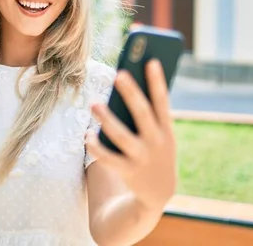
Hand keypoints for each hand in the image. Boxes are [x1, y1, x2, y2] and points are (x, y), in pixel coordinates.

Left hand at [86, 60, 176, 212]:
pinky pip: (108, 158)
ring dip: (107, 119)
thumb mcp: (160, 132)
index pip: (162, 101)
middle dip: (131, 94)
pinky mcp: (127, 171)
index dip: (158, 81)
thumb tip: (129, 81)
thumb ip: (148, 112)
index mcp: (166, 129)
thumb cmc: (155, 148)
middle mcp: (156, 142)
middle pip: (142, 114)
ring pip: (121, 136)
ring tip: (94, 103)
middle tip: (118, 73)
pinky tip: (86, 134)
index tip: (151, 60)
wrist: (159, 191)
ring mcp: (141, 158)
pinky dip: (96, 146)